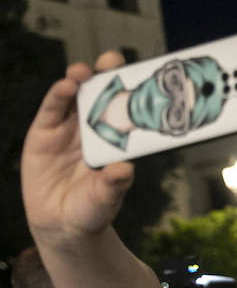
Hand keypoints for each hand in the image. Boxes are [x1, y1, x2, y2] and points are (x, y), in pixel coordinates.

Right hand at [21, 52, 132, 240]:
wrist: (63, 225)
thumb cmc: (93, 208)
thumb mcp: (107, 198)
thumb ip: (115, 184)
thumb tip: (124, 170)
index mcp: (115, 138)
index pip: (125, 108)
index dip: (131, 90)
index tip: (142, 74)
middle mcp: (93, 128)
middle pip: (99, 93)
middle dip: (106, 74)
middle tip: (113, 62)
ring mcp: (68, 129)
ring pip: (74, 96)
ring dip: (79, 79)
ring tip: (84, 73)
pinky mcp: (43, 133)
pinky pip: (51, 109)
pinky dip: (58, 96)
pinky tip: (66, 86)